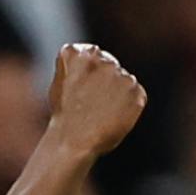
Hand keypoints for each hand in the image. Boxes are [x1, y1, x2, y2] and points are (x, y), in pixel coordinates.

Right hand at [46, 43, 146, 157]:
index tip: (82, 88)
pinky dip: (128, 106)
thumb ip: (74, 66)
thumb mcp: (59, 82)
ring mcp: (122, 76)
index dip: (88, 73)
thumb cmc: (63, 115)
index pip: (91, 55)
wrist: (73, 141)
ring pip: (123, 81)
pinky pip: (136, 96)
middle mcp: (104, 60)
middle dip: (104, 81)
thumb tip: (88, 59)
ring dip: (116, 93)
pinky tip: (112, 117)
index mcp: (80, 53)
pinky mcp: (136, 92)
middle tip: (91, 103)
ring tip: (100, 112)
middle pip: (109, 66)